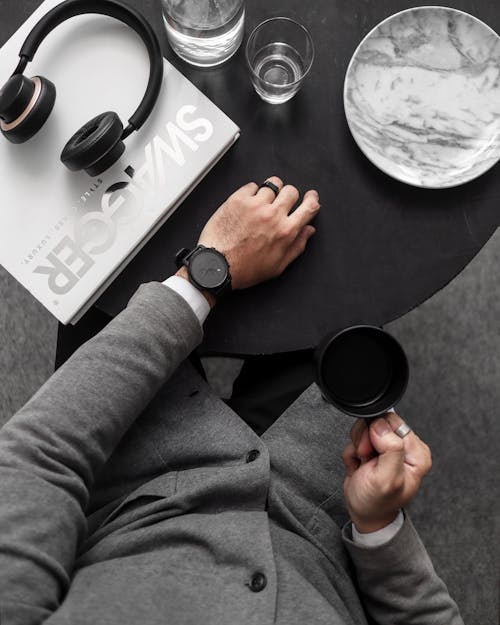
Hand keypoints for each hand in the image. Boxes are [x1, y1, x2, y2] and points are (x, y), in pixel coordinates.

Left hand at [196, 177, 319, 289]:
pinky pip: (252, 185)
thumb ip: (297, 246)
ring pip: (272, 184)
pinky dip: (252, 192)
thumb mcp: (278, 266)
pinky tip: (247, 205)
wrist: (217, 266)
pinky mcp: (238, 200)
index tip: (310, 196)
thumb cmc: (245, 269)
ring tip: (262, 204)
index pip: (309, 207)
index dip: (312, 199)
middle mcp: (273, 215)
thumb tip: (308, 231)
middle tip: (281, 204)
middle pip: (291, 191)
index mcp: (286, 232)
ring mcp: (255, 205)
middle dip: (289, 196)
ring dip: (270, 192)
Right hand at [342, 412, 432, 532]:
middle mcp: (406, 448)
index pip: (394, 423)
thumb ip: (390, 450)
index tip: (372, 453)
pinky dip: (353, 452)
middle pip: (378, 422)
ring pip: (365, 428)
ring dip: (358, 446)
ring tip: (363, 464)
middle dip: (365, 440)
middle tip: (366, 459)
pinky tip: (359, 466)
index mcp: (416, 453)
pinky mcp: (375, 449)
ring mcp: (390, 448)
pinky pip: (358, 438)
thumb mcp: (386, 479)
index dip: (377, 435)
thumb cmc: (376, 503)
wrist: (364, 514)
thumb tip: (382, 425)